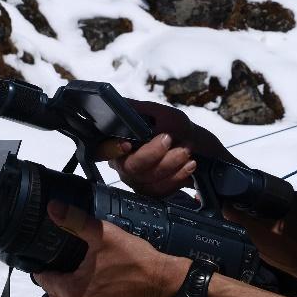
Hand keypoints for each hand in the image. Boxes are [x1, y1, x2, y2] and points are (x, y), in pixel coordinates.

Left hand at [33, 200, 188, 296]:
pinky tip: (95, 282)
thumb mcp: (104, 235)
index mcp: (73, 292)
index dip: (45, 264)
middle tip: (67, 258)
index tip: (50, 253)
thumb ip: (75, 222)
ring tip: (82, 269)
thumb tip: (54, 209)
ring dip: (70, 288)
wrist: (162, 283)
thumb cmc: (135, 262)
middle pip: (54, 292)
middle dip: (58, 276)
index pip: (44, 279)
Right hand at [105, 99, 236, 196]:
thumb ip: (140, 110)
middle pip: (129, 166)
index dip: (111, 149)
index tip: (126, 144)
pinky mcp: (150, 192)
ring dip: (170, 164)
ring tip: (185, 150)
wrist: (194, 145)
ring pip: (146, 179)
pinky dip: (176, 177)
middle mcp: (122, 162)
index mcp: (118, 141)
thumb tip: (121, 105)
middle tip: (169, 139)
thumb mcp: (159, 112)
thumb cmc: (174, 127)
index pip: (103, 149)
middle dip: (152, 153)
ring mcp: (136, 179)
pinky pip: (159, 191)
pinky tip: (188, 165)